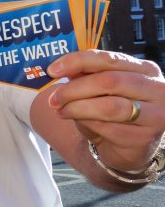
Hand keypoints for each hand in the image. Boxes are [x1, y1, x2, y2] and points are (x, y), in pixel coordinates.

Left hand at [47, 50, 164, 170]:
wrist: (127, 148)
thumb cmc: (113, 114)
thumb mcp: (100, 90)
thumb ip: (85, 76)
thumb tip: (59, 69)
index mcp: (144, 69)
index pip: (109, 58)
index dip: (78, 62)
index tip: (52, 70)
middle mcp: (155, 88)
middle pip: (109, 81)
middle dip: (74, 89)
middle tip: (54, 98)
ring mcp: (155, 113)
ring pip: (109, 106)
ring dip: (77, 108)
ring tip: (61, 110)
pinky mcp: (145, 136)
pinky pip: (108, 127)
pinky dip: (86, 123)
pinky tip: (77, 122)